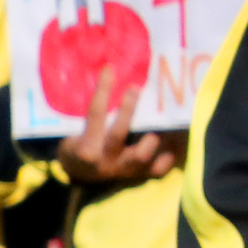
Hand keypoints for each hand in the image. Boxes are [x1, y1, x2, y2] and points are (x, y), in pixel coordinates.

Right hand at [55, 70, 176, 186]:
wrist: (81, 177)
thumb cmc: (78, 146)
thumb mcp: (73, 133)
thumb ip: (89, 115)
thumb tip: (106, 76)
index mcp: (86, 147)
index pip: (94, 114)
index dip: (102, 90)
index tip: (109, 69)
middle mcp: (106, 159)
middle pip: (119, 133)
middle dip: (129, 110)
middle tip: (136, 88)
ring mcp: (124, 170)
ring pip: (142, 154)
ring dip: (153, 135)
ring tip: (162, 118)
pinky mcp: (139, 177)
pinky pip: (159, 168)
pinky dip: (169, 154)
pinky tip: (174, 140)